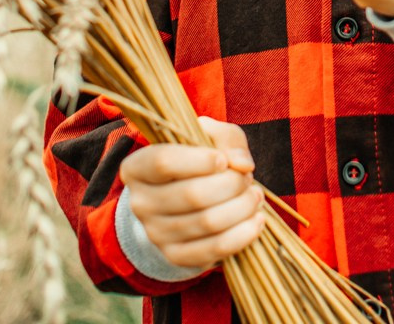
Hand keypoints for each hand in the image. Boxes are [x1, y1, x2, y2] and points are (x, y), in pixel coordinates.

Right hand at [119, 116, 264, 271]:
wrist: (184, 199)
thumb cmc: (198, 159)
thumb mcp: (209, 136)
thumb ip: (227, 139)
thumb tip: (242, 164)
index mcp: (137, 167)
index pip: (163, 162)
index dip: (199, 160)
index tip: (224, 159)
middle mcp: (140, 203)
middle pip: (191, 195)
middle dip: (231, 184)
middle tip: (247, 177)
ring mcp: (156, 234)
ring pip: (207, 222)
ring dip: (241, 207)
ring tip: (254, 195)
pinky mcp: (176, 256)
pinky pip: (214, 249)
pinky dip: (242, 234)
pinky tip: (256, 220)